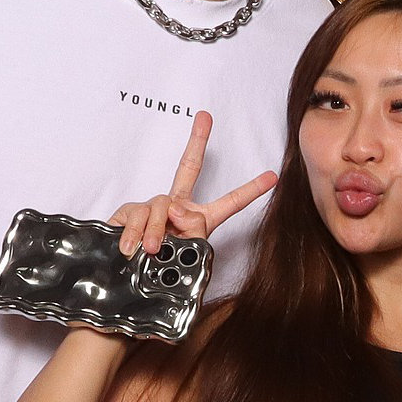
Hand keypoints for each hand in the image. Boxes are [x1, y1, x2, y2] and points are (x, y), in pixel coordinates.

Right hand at [110, 110, 276, 258]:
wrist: (129, 284)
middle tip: (205, 117)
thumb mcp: (187, 259)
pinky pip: (138, 214)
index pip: (230, 203)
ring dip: (157, 229)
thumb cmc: (161, 273)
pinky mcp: (131, 211)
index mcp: (199, 220)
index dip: (251, 191)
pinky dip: (136, 232)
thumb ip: (192, 234)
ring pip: (162, 204)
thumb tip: (177, 209)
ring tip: (153, 250)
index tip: (272, 177)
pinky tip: (132, 247)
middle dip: (197, 140)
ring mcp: (154, 207)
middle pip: (189, 167)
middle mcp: (178, 208)